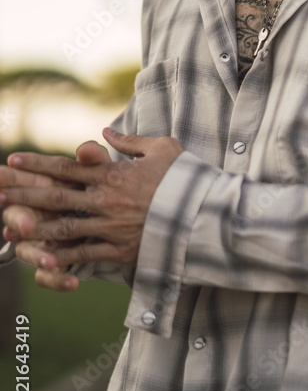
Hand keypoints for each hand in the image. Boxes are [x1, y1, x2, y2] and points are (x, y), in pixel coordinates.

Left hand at [0, 129, 183, 283]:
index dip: (38, 165)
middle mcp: (106, 200)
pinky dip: (62, 258)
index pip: (67, 168)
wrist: (206, 214)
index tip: (13, 161)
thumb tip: (105, 131)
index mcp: (114, 174)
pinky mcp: (120, 250)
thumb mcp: (162, 149)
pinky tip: (41, 259)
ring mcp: (111, 227)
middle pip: (55, 196)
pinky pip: (85, 254)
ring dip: (33, 226)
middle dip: (22, 194)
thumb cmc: (186, 179)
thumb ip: (131, 141)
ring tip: (10, 225)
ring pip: (63, 227)